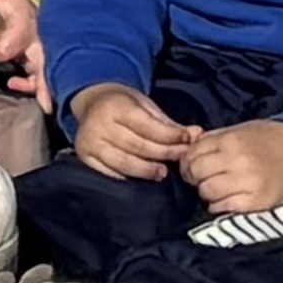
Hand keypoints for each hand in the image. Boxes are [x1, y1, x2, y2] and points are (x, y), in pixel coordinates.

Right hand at [66, 84, 187, 180]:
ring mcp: (89, 144)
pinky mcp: (85, 159)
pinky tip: (142, 177)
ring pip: (124, 162)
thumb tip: (197, 134)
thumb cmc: (124, 106)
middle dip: (163, 153)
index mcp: (115, 106)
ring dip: (147, 170)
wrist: (91, 104)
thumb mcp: (145, 106)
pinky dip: (128, 177)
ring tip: (163, 172)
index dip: (170, 135)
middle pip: (137, 146)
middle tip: (181, 159)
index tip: (187, 140)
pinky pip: (110, 173)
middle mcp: (98, 125)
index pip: (147, 126)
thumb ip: (169, 123)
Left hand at [178, 112, 282, 217]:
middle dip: (195, 177)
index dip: (188, 162)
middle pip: (196, 174)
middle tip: (203, 178)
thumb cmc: (271, 139)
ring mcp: (249, 183)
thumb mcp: (239, 130)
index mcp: (230, 141)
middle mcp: (237, 161)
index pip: (192, 155)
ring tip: (217, 188)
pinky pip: (224, 208)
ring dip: (207, 192)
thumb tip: (187, 147)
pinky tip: (227, 199)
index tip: (193, 165)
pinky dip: (220, 206)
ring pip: (207, 193)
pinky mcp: (259, 202)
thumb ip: (212, 139)